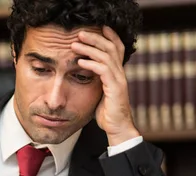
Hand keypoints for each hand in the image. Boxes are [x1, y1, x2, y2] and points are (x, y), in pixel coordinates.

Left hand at [71, 26, 139, 145]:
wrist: (117, 128)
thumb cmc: (107, 113)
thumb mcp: (100, 93)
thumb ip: (96, 81)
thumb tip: (83, 73)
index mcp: (117, 73)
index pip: (117, 48)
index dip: (109, 36)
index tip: (98, 27)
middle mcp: (120, 74)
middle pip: (111, 47)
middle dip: (95, 38)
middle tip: (80, 33)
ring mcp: (119, 80)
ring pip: (106, 56)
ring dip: (89, 49)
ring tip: (75, 44)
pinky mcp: (115, 88)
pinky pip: (103, 71)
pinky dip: (91, 64)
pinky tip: (80, 62)